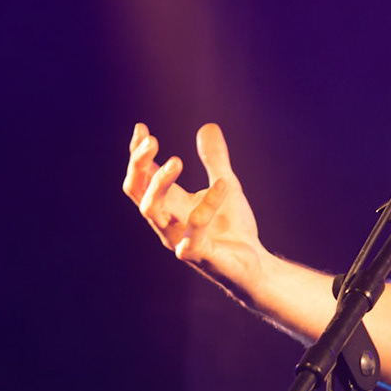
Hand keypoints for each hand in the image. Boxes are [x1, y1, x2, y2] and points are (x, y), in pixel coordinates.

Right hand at [123, 121, 264, 298]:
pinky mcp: (197, 255)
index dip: (137, 155)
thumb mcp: (227, 184)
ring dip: (159, 184)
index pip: (141, 178)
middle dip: (139, 165)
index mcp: (169, 205)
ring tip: (176, 161)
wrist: (253, 264)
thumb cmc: (232, 228)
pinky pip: (193, 230)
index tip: (142, 128)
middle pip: (137, 192)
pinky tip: (224, 185)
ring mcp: (177, 239)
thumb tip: (208, 126)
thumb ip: (215, 159)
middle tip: (152, 141)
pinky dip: (207, 206)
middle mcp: (166, 222)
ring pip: (151, 211)